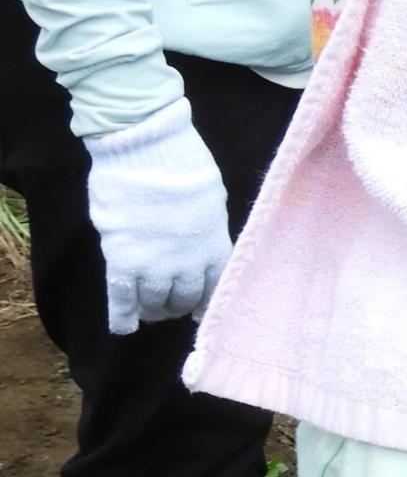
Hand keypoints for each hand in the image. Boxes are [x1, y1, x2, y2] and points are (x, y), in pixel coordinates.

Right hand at [83, 98, 231, 335]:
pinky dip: (122, 315)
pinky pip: (122, 297)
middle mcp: (189, 263)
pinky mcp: (123, 260)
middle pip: (184, 298)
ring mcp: (155, 264)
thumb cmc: (182, 162)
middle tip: (169, 307)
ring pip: (155, 301)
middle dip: (177, 305)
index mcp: (214, 245)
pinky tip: (123, 327)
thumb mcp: (211, 199)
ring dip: (153, 310)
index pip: (214, 286)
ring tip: (150, 312)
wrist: (146, 149)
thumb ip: (207, 227)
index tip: (199, 310)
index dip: (205, 302)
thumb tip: (201, 241)